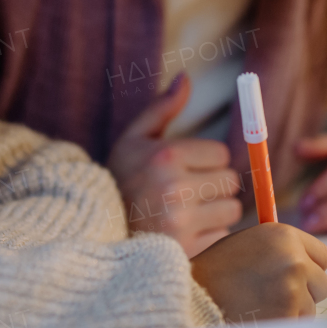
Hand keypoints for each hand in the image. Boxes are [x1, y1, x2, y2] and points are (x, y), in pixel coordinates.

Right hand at [107, 73, 241, 256]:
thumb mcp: (134, 140)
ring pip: (231, 211)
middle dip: (215, 186)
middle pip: (231, 182)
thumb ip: (162, 108)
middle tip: (188, 193)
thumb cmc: (120, 180)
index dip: (208, 162)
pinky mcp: (187, 251)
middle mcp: (175, 188)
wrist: (94, 230)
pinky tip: (185, 234)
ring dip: (216, 212)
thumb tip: (186, 77)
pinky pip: (222, 238)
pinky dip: (210, 238)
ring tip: (187, 213)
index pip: (221, 154)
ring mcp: (181, 222)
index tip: (188, 170)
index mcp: (166, 156)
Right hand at [190, 222, 326, 321]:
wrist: (194, 299)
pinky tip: (260, 318)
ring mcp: (293, 290)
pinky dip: (284, 325)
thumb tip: (308, 259)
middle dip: (305, 291)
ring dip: (292, 311)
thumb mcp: (248, 243)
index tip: (296, 275)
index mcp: (283, 235)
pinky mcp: (288, 316)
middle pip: (322, 283)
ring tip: (260, 306)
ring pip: (311, 307)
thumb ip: (281, 247)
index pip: (322, 256)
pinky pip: (298, 324)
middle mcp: (293, 259)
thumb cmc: (217, 271)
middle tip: (276, 295)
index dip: (309, 267)